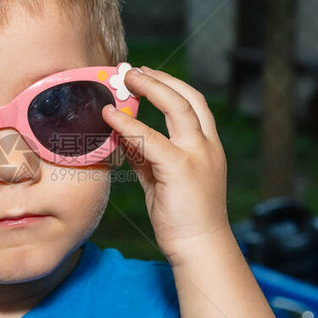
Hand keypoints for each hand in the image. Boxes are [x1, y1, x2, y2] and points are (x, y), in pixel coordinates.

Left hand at [102, 66, 228, 264]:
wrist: (198, 247)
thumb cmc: (181, 216)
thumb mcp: (162, 179)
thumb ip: (148, 156)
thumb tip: (125, 137)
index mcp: (206, 146)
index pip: (192, 104)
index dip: (168, 85)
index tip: (145, 75)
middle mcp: (206, 146)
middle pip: (187, 97)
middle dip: (159, 79)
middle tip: (131, 70)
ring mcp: (198, 156)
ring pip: (177, 107)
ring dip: (150, 88)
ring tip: (124, 79)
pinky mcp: (181, 169)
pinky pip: (151, 139)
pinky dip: (129, 124)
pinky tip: (111, 116)